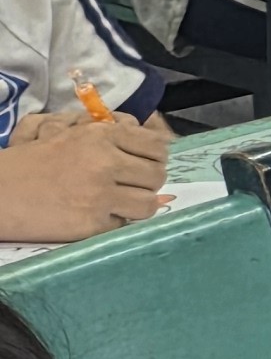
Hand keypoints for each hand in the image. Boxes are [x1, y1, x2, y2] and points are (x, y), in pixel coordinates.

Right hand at [0, 107, 173, 242]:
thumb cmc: (27, 162)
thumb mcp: (66, 133)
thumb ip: (106, 136)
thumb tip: (152, 144)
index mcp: (100, 134)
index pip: (156, 146)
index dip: (155, 157)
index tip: (147, 164)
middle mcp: (105, 162)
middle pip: (157, 175)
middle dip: (148, 182)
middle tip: (132, 187)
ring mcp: (100, 194)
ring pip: (148, 203)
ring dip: (137, 205)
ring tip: (119, 204)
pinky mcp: (90, 223)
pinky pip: (124, 224)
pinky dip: (115, 222)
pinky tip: (97, 217)